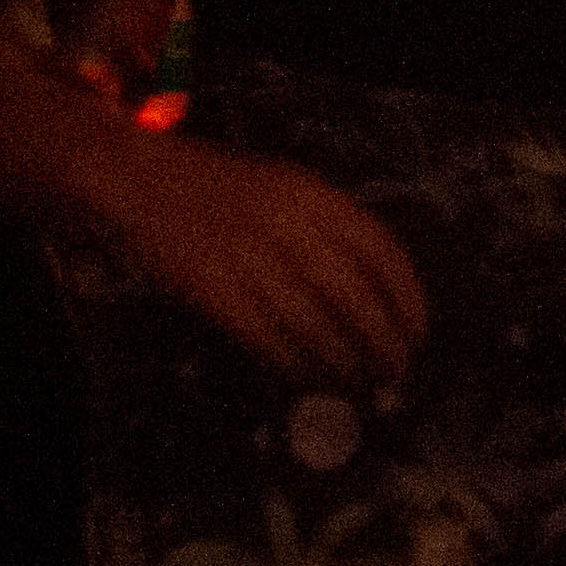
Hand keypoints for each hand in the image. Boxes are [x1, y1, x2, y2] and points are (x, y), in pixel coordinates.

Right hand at [102, 145, 428, 390]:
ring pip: (309, 323)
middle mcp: (287, 226)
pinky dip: (291, 363)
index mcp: (316, 198)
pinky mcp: (209, 289)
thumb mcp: (294, 190)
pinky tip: (309, 380)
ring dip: (340, 361)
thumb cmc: (231, 189)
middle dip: (380, 341)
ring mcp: (246, 257)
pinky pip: (262, 336)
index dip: (407, 299)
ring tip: (359, 384)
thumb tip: (383, 299)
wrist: (147, 180)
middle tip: (395, 372)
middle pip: (351, 295)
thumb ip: (335, 232)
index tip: (419, 332)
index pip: (382, 253)